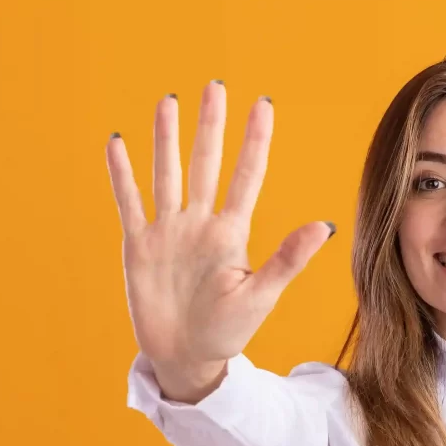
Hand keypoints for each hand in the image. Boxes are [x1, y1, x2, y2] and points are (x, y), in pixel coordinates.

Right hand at [105, 81, 334, 400]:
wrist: (187, 358)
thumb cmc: (228, 331)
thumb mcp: (260, 294)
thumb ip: (287, 258)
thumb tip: (326, 225)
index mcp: (231, 233)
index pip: (246, 176)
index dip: (254, 141)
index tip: (262, 105)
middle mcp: (200, 224)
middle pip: (206, 164)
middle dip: (211, 126)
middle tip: (215, 86)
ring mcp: (169, 232)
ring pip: (167, 174)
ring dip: (167, 139)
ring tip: (169, 102)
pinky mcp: (139, 247)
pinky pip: (130, 203)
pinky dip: (123, 175)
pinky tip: (118, 143)